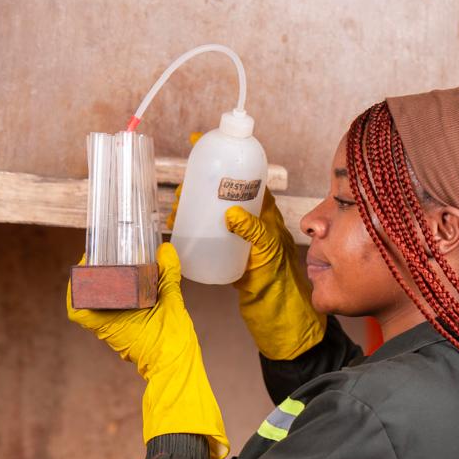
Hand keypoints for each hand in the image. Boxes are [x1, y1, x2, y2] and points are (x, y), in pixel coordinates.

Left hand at [67, 243, 192, 380]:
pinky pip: (118, 318)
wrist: (180, 370)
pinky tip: (133, 291)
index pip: (77, 309)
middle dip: (92, 284)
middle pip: (89, 306)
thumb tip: (165, 250)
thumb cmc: (171, 344)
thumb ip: (168, 276)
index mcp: (111, 324)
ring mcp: (120, 337)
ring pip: (103, 312)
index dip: (74, 289)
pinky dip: (121, 303)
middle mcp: (110, 332)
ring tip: (117, 272)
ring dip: (106, 293)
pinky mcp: (131, 338)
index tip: (83, 270)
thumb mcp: (172, 304)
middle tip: (102, 263)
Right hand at [167, 132, 325, 360]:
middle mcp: (250, 220)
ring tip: (178, 204)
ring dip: (193, 202)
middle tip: (184, 182)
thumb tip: (232, 212)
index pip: (245, 174)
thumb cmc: (280, 284)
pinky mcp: (225, 253)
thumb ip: (254, 232)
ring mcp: (236, 236)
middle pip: (222, 189)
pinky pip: (205, 232)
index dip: (226, 154)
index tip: (204, 141)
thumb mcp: (267, 252)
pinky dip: (190, 225)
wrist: (276, 317)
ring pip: (211, 209)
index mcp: (264, 212)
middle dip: (201, 179)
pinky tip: (178, 225)